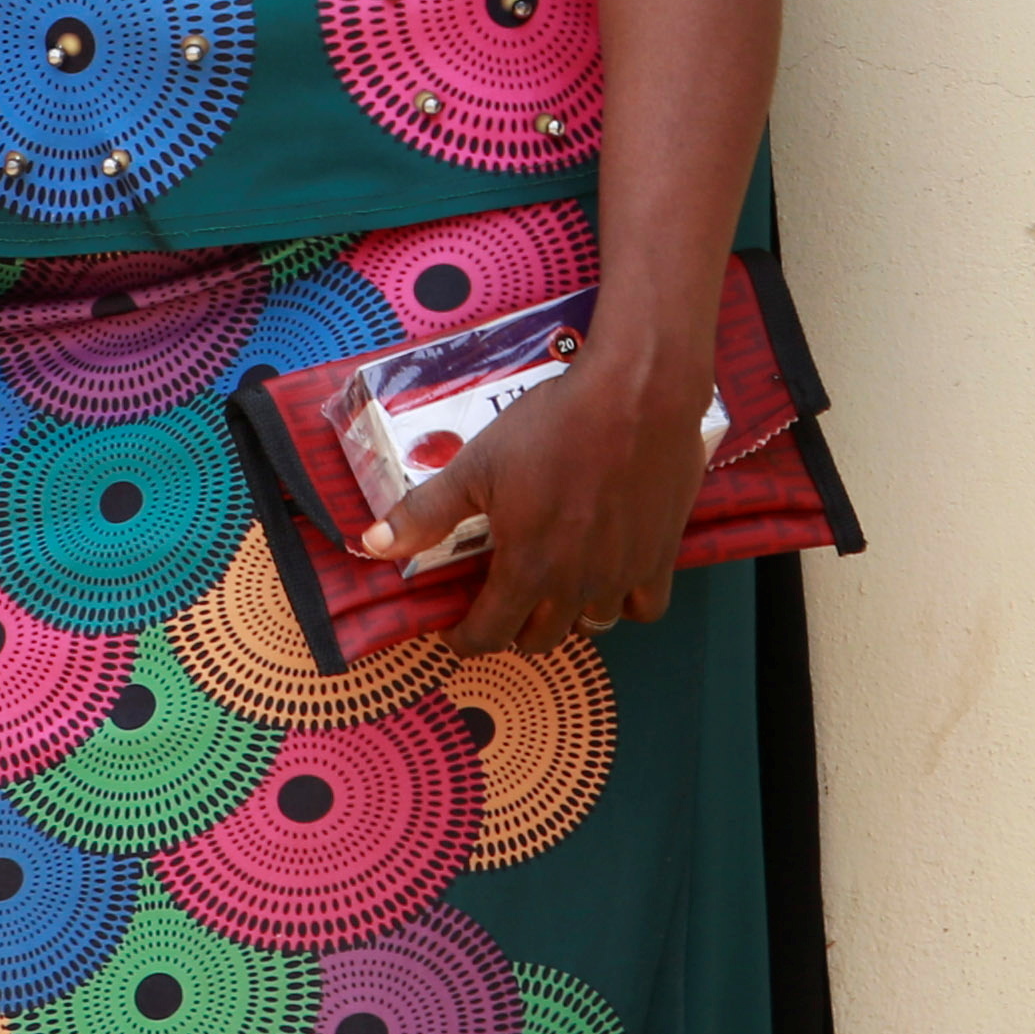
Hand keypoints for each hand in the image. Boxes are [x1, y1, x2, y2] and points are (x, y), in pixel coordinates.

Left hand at [371, 351, 712, 662]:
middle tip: (504, 600)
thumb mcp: (478, 464)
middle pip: (541, 638)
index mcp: (527, 568)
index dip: (466, 639)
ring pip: (593, 626)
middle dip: (515, 628)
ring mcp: (623, 574)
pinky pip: (645, 607)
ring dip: (568, 616)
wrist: (635, 394)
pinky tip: (611, 577)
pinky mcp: (661, 556)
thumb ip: (426, 511)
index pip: (490, 635)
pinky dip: (624, 604)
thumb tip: (373, 546)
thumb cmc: (552, 425)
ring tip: (555, 587)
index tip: (457, 628)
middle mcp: (576, 584)